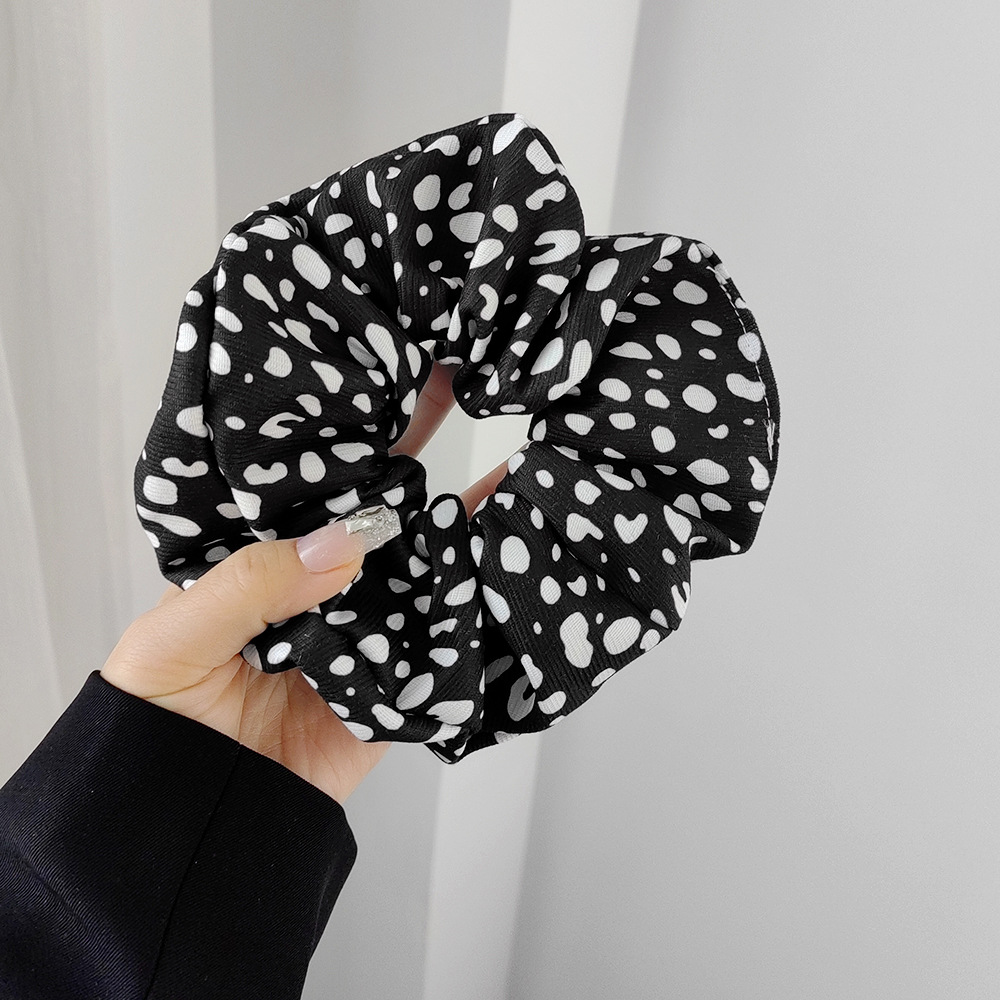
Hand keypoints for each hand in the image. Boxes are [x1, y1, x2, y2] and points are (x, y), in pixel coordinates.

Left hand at [103, 361, 510, 802]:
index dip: (351, 450)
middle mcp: (319, 598)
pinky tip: (509, 576)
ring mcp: (362, 642)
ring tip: (514, 489)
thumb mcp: (175, 639)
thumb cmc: (154, 722)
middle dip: (419, 483)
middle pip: (379, 534)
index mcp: (264, 568)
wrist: (183, 830)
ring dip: (463, 542)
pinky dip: (473, 620)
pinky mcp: (393, 694)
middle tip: (467, 409)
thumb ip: (249, 584)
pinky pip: (439, 653)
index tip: (392, 389)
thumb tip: (343, 543)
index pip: (314, 499)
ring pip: (420, 584)